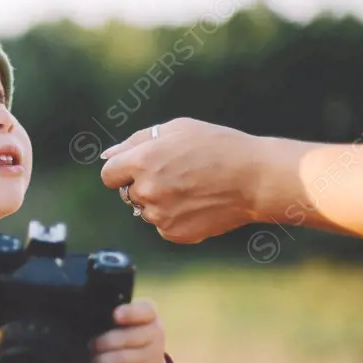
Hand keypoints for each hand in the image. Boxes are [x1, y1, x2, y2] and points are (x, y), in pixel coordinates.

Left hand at [89, 300, 169, 362]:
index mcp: (150, 314)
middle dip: (106, 342)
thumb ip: (112, 313)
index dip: (130, 313)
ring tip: (92, 361)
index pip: (145, 311)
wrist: (148, 357)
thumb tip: (87, 320)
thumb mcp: (128, 317)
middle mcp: (155, 333)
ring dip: (103, 361)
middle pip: (130, 338)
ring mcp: (152, 355)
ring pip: (124, 359)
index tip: (115, 315)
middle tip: (91, 345)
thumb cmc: (128, 329)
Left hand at [99, 117, 262, 243]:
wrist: (255, 179)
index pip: (108, 174)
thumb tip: (106, 154)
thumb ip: (135, 141)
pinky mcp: (174, 233)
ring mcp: (159, 215)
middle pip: (126, 193)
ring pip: (145, 210)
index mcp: (142, 161)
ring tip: (191, 188)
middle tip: (176, 175)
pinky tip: (197, 204)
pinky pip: (162, 225)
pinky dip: (175, 217)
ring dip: (159, 202)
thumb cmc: (218, 147)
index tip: (141, 167)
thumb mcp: (177, 129)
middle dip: (143, 184)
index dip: (123, 170)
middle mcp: (146, 190)